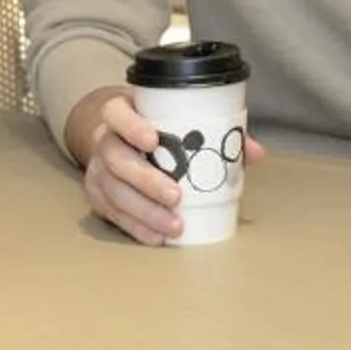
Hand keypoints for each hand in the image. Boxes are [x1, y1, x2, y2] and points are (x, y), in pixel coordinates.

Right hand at [64, 88, 265, 246]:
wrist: (117, 140)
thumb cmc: (156, 130)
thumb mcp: (176, 122)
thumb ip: (214, 133)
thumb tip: (253, 153)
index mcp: (121, 114)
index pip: (115, 113)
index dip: (130, 125)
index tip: (153, 139)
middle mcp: (105, 141)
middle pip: (116, 158)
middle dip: (145, 180)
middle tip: (176, 196)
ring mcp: (98, 170)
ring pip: (114, 191)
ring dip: (143, 211)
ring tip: (173, 225)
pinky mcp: (97, 196)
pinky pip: (113, 214)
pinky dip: (135, 227)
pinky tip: (156, 237)